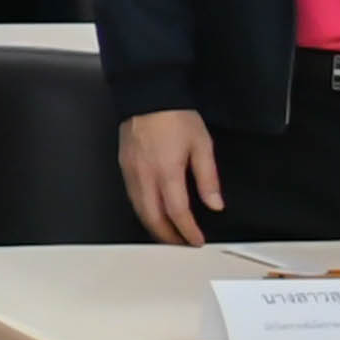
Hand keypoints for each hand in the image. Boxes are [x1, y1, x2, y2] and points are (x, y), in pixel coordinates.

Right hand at [118, 109, 220, 244]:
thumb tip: (214, 204)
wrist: (147, 96)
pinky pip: (132, 197)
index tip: (196, 240)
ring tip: (169, 233)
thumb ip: (208, 178)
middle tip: (180, 244)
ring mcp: (131, 172)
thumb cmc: (175, 117)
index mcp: (167, 171)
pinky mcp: (124, 167)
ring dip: (154, 226)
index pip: (177, 211)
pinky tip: (153, 212)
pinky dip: (143, 211)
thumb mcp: (202, 146)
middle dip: (167, 236)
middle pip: (153, 217)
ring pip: (139, 210)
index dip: (187, 230)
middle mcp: (145, 175)